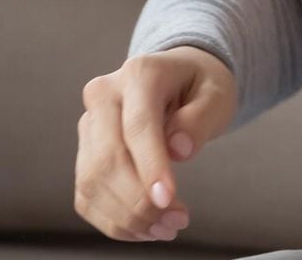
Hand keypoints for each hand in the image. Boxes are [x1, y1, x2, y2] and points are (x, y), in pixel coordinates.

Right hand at [74, 46, 235, 241]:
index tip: (167, 201)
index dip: (150, 167)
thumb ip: (199, 119)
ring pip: (92, 181)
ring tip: (165, 228)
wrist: (178, 79)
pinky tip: (144, 228)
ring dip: (126, 217)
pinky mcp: (84, 152)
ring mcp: (89, 124)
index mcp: (139, 74)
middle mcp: (104, 95)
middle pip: (107, 158)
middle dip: (139, 201)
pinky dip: (113, 220)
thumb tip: (179, 150)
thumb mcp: (217, 95)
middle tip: (176, 222)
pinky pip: (87, 195)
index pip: (138, 126)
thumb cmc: (198, 86)